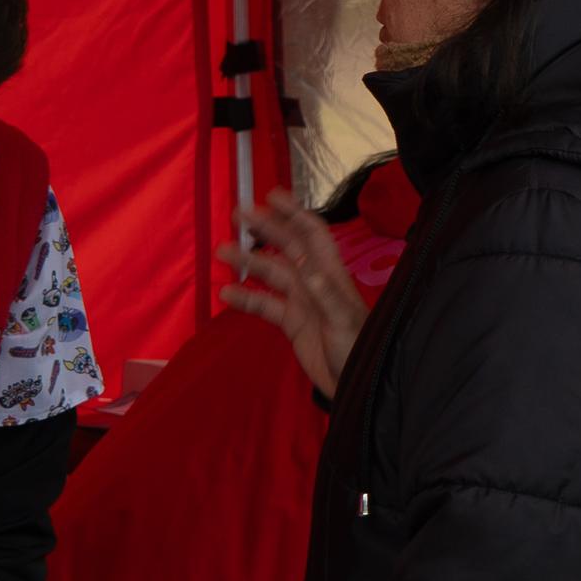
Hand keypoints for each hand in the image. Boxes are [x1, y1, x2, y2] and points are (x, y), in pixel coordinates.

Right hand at [222, 194, 365, 399]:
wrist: (354, 384)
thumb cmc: (358, 350)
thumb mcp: (343, 321)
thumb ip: (326, 295)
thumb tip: (307, 268)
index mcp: (330, 274)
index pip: (312, 234)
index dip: (294, 213)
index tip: (271, 196)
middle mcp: (314, 282)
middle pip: (286, 248)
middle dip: (264, 229)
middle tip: (238, 215)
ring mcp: (301, 302)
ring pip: (271, 274)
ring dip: (248, 262)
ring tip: (222, 252)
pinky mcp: (291, 323)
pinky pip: (264, 305)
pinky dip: (246, 298)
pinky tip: (226, 294)